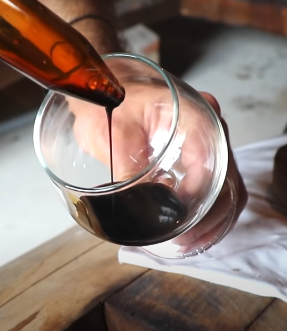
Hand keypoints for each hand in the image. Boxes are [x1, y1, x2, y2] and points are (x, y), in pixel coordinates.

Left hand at [69, 84, 247, 250]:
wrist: (103, 88)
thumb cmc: (106, 101)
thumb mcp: (112, 134)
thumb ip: (127, 166)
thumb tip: (140, 205)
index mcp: (192, 115)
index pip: (212, 163)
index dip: (199, 198)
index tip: (179, 220)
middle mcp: (207, 128)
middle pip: (227, 179)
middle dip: (211, 217)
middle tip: (185, 241)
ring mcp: (203, 141)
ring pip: (226, 185)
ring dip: (213, 217)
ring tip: (189, 242)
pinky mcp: (194, 153)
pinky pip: (214, 183)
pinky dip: (208, 209)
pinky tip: (191, 229)